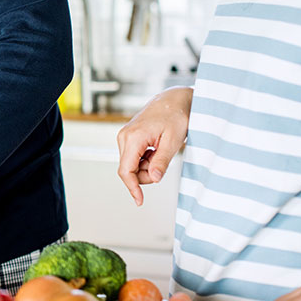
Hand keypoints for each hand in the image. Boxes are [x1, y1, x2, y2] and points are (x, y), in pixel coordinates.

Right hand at [116, 86, 191, 205]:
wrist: (173, 99)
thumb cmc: (175, 116)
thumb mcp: (173, 141)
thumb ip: (161, 161)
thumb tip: (153, 179)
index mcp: (133, 137)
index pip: (126, 170)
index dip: (132, 187)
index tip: (140, 200)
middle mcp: (124, 137)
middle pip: (129, 170)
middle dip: (146, 174)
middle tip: (163, 165)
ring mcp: (125, 136)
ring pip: (132, 165)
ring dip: (147, 166)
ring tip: (162, 152)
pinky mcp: (129, 137)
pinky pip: (134, 157)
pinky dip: (146, 160)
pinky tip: (157, 149)